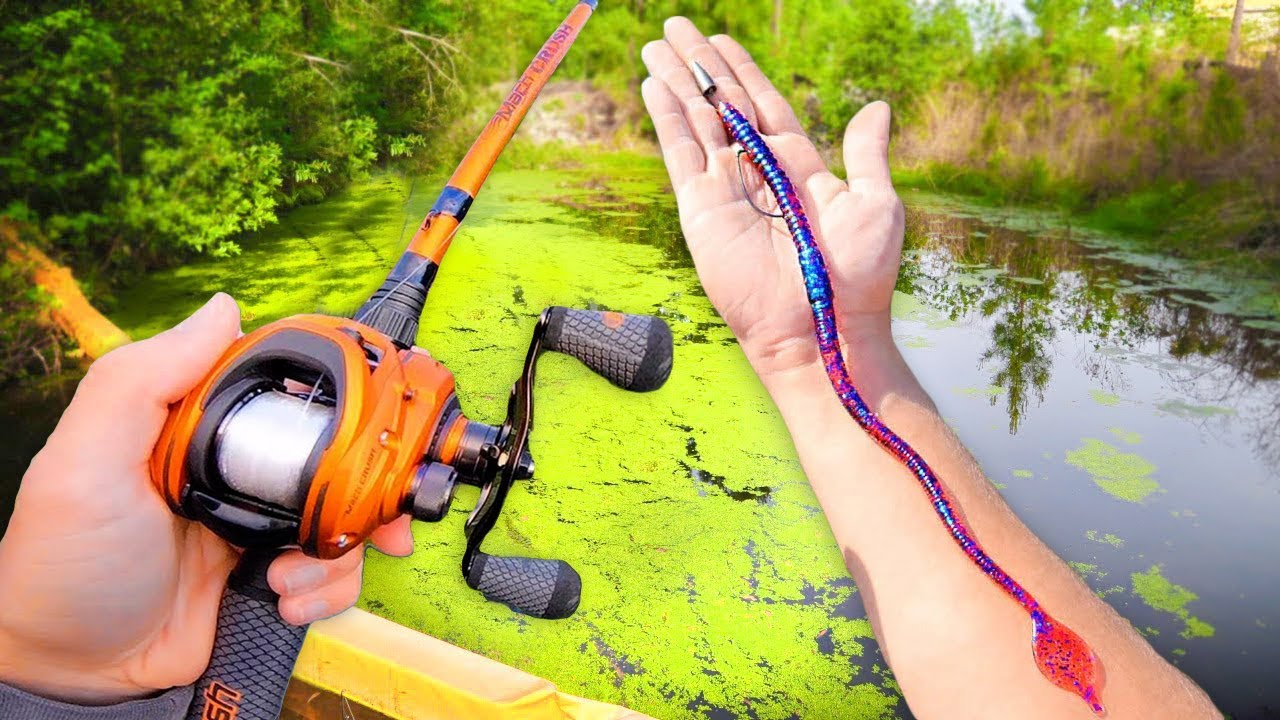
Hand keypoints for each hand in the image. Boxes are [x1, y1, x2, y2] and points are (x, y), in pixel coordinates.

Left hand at [0, 293, 413, 704]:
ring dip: (338, 551)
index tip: (374, 418)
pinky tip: (284, 599)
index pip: (285, 388)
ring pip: (343, 517)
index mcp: (194, 426)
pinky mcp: (269, 575)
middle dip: (363, 488)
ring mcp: (256, 524)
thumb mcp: (85, 463)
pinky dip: (325, 589)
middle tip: (374, 515)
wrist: (75, 673)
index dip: (336, 399)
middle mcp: (233, 469)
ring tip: (288, 577)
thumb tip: (223, 309)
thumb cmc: (63, 566)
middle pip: (334, 456)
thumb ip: (141, 380)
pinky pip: (331, 571)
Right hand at [640, 18, 904, 378]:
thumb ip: (867, 154)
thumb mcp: (876, 204)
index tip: (720, 38)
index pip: (764, 104)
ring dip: (676, 83)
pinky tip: (654, 88)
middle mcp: (758, 174)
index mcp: (798, 166)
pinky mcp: (702, 211)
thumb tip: (877, 108)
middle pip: (722, 105)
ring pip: (696, 122)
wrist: (822, 329)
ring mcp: (726, 191)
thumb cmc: (858, 276)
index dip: (742, 70)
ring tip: (656, 46)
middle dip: (700, 65)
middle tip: (675, 26)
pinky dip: (667, 119)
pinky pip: (681, 154)